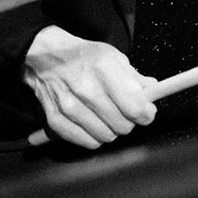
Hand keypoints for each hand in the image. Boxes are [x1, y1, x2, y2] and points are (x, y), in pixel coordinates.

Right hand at [22, 25, 157, 149]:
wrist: (45, 56)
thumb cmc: (82, 56)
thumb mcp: (113, 57)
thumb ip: (135, 77)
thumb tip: (153, 92)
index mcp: (104, 69)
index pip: (135, 107)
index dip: (146, 114)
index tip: (147, 112)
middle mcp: (86, 89)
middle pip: (122, 125)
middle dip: (130, 121)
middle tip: (125, 112)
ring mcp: (69, 106)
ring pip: (106, 136)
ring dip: (112, 130)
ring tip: (108, 116)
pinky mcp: (56, 119)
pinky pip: (87, 142)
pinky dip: (94, 137)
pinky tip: (94, 124)